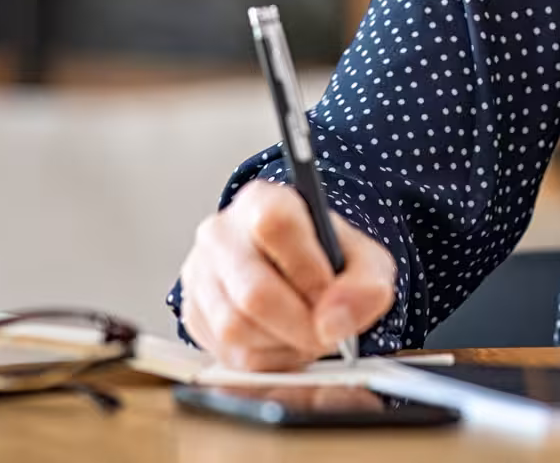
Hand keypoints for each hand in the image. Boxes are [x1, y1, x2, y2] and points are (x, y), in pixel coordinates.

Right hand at [178, 180, 397, 371]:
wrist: (296, 271)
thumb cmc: (327, 259)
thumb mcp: (365, 260)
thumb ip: (366, 285)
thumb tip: (335, 322)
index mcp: (263, 201)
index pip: (274, 225)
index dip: (307, 269)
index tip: (330, 292)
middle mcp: (221, 233)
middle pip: (253, 291)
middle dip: (300, 324)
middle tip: (326, 332)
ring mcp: (200, 274)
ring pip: (235, 328)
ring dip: (283, 345)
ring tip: (308, 334)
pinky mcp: (193, 314)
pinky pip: (228, 354)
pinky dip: (266, 360)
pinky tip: (285, 343)